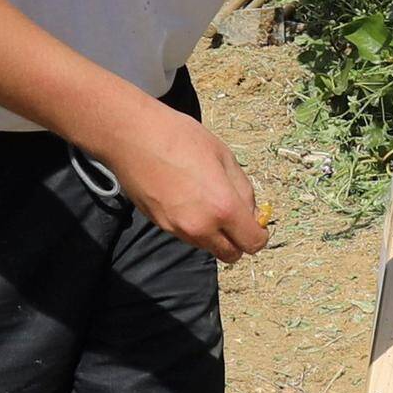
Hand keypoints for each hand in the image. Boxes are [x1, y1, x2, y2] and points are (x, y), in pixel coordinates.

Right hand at [110, 100, 269, 260]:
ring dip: (214, 234)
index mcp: (223, 207)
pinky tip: (186, 198)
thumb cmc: (180, 138)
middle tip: (234, 218)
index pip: (252, 243)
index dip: (259, 236)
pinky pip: (186, 235)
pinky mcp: (160, 226)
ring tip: (205, 201)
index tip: (256, 224)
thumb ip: (243, 190)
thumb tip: (250, 212)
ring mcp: (178, 229)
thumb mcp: (224, 156)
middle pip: (230, 255)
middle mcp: (201, 226)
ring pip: (207, 246)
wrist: (133, 137)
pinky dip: (193, 226)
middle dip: (237, 242)